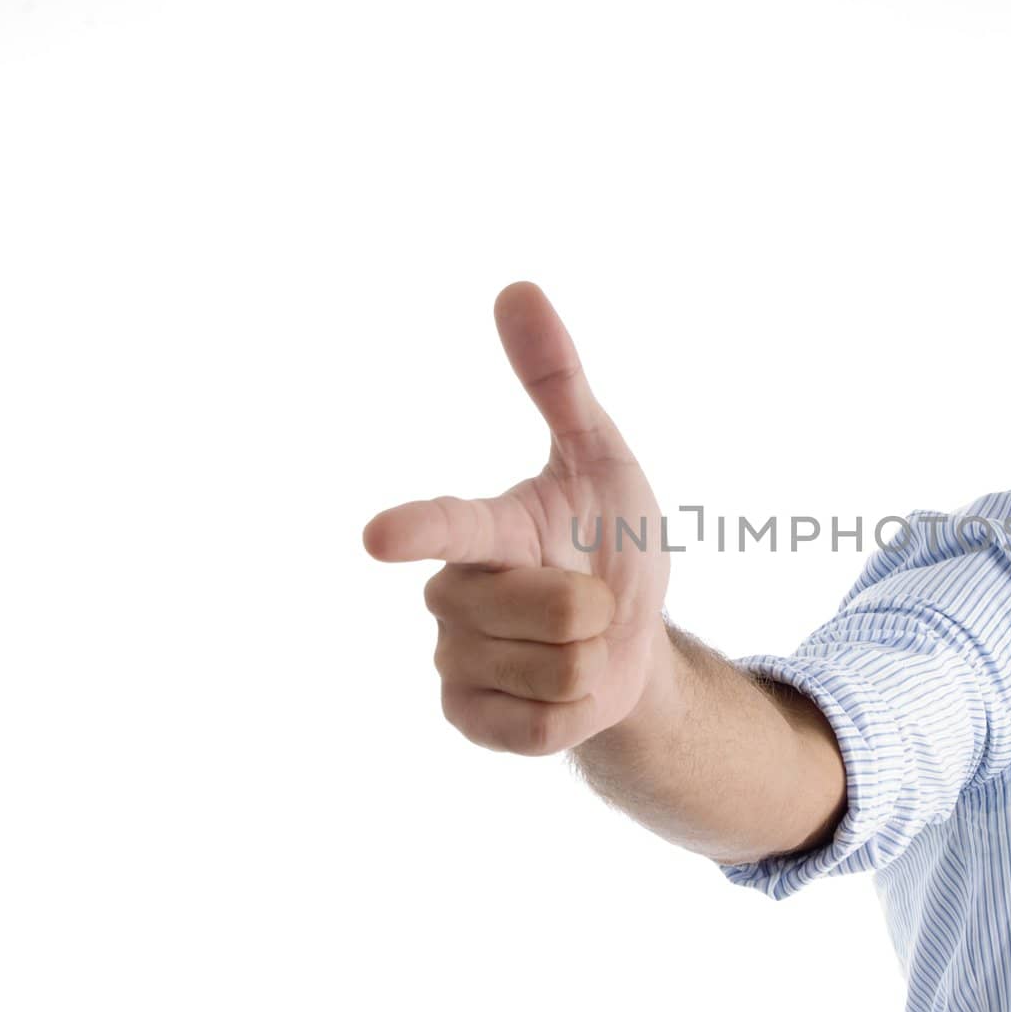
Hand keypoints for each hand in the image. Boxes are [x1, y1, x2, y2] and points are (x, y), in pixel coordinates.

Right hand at [362, 282, 671, 754]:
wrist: (630, 640)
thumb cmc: (609, 542)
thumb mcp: (602, 460)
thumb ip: (558, 383)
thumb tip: (516, 287)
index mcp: (485, 531)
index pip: (451, 525)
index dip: (421, 529)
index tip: (380, 537)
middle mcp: (454, 595)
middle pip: (548, 608)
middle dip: (596, 607)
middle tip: (590, 601)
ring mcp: (455, 662)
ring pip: (555, 669)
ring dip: (591, 659)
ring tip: (575, 645)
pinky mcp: (471, 721)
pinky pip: (544, 724)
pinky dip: (577, 709)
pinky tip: (558, 690)